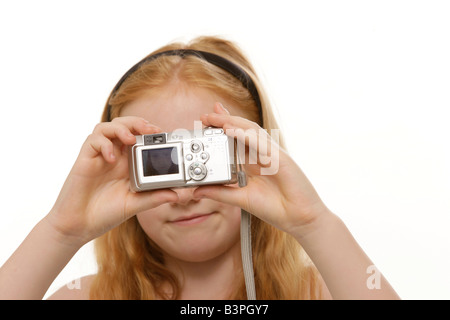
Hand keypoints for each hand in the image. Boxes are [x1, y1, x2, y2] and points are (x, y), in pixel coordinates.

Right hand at [46, 116, 178, 245]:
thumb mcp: (135, 205)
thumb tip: (176, 194)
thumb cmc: (105, 213)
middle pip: (124, 125)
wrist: (80, 226)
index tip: (163, 134)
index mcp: (127, 163)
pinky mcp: (85, 160)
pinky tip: (111, 158)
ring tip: (130, 139)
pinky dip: (104, 144)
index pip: (139, 137)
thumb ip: (154, 197)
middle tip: (151, 130)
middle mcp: (114, 156)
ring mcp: (99, 156)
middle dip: (137, 122)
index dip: (149, 131)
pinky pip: (92, 141)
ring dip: (120, 128)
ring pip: (107, 127)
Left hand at [194, 103, 330, 238]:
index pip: (236, 138)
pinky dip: (247, 136)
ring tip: (217, 118)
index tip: (206, 120)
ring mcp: (272, 155)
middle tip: (207, 116)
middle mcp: (262, 155)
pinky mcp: (281, 159)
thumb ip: (219, 193)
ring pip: (252, 132)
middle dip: (224, 120)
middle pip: (242, 130)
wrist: (298, 219)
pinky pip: (262, 144)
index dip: (223, 126)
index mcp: (254, 162)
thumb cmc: (274, 208)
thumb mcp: (240, 199)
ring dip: (234, 123)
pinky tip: (233, 131)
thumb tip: (196, 191)